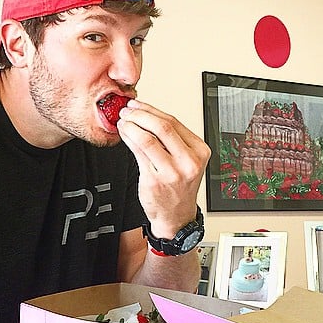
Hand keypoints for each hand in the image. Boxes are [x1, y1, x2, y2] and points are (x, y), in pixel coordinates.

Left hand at [118, 99, 210, 237]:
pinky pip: (139, 154)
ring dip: (131, 126)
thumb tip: (147, 115)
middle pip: (162, 127)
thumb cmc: (178, 188)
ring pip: (148, 139)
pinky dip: (129, 140)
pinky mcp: (155, 181)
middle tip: (127, 111)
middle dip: (140, 115)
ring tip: (123, 122)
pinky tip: (124, 135)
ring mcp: (172, 172)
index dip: (152, 110)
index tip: (138, 105)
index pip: (174, 122)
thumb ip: (172, 140)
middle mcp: (189, 161)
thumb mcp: (185, 161)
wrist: (175, 216)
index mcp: (200, 151)